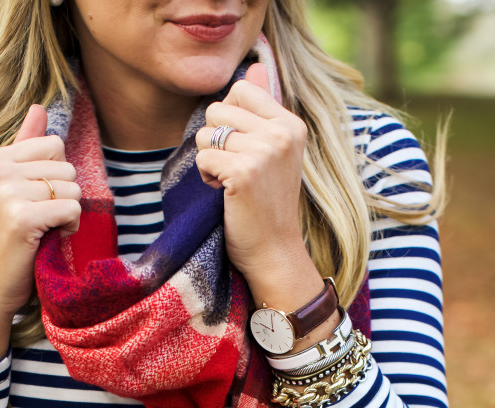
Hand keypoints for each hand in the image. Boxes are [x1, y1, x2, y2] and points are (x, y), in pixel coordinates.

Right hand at [0, 105, 81, 384]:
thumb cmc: (4, 241)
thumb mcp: (10, 189)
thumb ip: (25, 148)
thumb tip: (40, 108)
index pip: (54, 145)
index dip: (58, 176)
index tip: (41, 201)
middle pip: (66, 165)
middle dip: (65, 195)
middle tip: (45, 221)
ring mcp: (7, 193)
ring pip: (71, 186)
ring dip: (69, 213)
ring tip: (46, 231)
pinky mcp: (21, 218)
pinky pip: (71, 208)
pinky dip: (70, 227)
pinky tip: (52, 239)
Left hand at [195, 64, 322, 313]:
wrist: (275, 253)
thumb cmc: (268, 207)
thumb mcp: (273, 154)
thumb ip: (263, 111)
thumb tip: (254, 69)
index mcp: (291, 124)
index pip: (240, 90)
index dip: (228, 120)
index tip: (241, 151)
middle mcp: (282, 132)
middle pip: (218, 109)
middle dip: (214, 140)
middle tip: (233, 171)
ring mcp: (264, 151)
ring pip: (206, 131)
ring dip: (208, 159)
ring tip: (229, 182)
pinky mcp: (244, 171)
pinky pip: (203, 156)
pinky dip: (205, 177)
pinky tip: (224, 194)